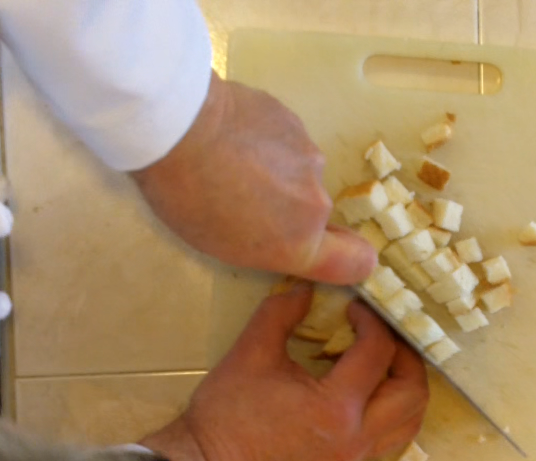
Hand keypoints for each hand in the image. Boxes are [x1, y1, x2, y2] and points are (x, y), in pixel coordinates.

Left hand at [132, 73, 376, 284]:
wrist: (179, 126)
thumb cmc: (188, 197)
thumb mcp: (222, 245)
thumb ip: (269, 243)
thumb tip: (281, 230)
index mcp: (299, 244)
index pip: (357, 263)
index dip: (349, 258)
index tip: (330, 249)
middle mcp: (316, 204)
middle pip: (315, 213)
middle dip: (288, 207)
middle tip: (243, 195)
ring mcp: (310, 158)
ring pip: (300, 173)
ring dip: (277, 171)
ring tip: (232, 160)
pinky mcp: (295, 122)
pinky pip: (287, 140)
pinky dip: (268, 141)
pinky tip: (235, 135)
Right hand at [140, 284, 428, 460]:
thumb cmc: (226, 410)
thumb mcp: (252, 350)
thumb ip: (283, 311)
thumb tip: (307, 287)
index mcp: (335, 405)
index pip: (378, 352)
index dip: (372, 320)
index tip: (354, 307)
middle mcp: (355, 434)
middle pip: (413, 390)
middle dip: (405, 352)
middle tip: (382, 330)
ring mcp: (353, 452)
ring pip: (410, 419)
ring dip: (407, 384)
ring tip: (384, 359)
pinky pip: (391, 435)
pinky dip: (395, 408)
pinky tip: (370, 388)